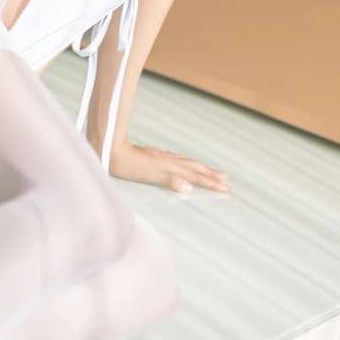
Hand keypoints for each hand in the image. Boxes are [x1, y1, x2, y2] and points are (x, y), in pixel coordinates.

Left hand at [107, 141, 230, 193]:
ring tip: (214, 171)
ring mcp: (163, 157)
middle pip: (196, 168)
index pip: (195, 177)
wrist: (113, 151)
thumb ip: (169, 181)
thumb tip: (189, 187)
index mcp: (170, 168)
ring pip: (188, 162)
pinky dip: (188, 162)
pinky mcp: (156, 155)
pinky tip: (186, 162)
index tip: (226, 189)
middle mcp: (169, 161)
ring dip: (203, 168)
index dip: (211, 183)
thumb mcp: (149, 176)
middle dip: (212, 175)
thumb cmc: (128, 167)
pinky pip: (179, 159)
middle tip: (227, 181)